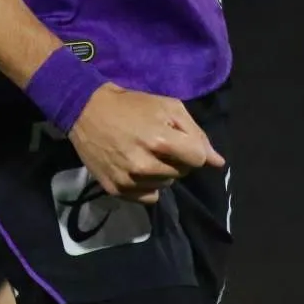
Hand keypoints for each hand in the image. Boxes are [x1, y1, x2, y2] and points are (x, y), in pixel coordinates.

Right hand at [68, 83, 224, 203]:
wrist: (86, 111)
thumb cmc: (131, 105)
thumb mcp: (167, 107)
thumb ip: (196, 134)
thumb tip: (218, 162)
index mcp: (159, 141)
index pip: (197, 160)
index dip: (192, 149)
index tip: (179, 140)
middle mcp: (144, 166)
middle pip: (182, 174)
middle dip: (177, 159)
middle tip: (159, 144)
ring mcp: (129, 180)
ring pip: (166, 186)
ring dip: (162, 172)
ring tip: (146, 154)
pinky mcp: (116, 190)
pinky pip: (148, 197)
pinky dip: (148, 186)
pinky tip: (137, 169)